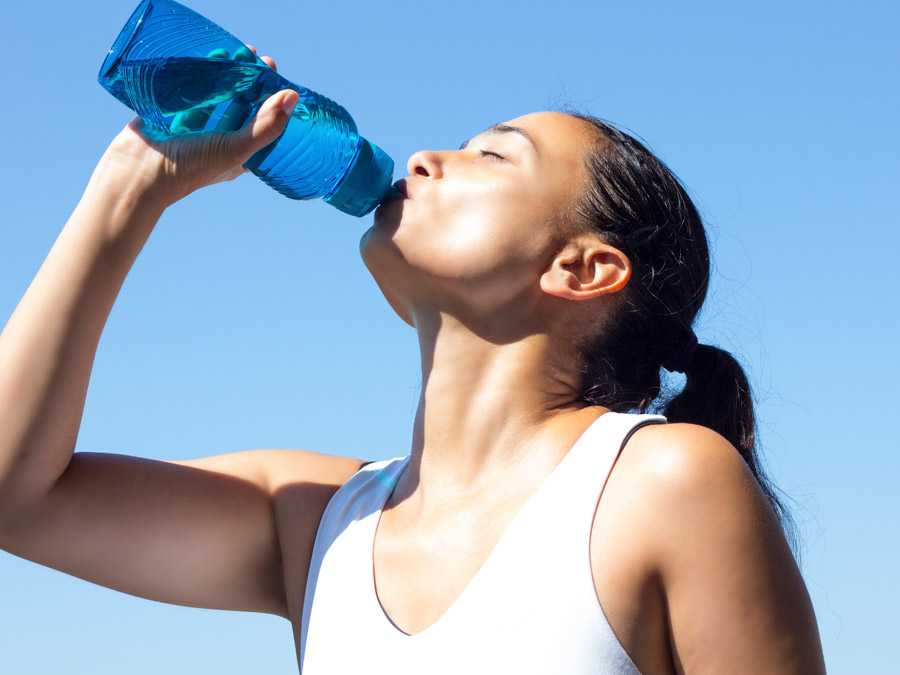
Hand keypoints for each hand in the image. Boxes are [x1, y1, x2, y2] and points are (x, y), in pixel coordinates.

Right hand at [96, 49, 298, 206]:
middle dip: (253, 83)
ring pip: (218, 96)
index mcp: (239, 154)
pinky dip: (203, 74)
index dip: (273, 103)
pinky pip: (193, 90)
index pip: (264, 125)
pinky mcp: (174, 113)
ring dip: (229, 74)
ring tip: (238, 52)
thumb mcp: (235, 149)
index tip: (279, 80)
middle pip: (243, 106)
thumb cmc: (190, 167)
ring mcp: (196, 126)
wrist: (137, 171)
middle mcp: (220, 140)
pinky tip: (212, 57)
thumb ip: (265, 125)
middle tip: (260, 59)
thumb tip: (292, 97)